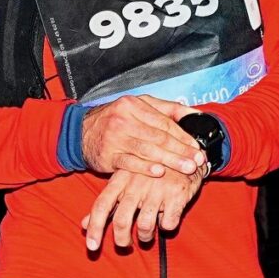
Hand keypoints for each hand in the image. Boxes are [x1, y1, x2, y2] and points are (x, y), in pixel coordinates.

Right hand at [78, 95, 204, 178]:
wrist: (81, 133)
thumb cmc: (115, 119)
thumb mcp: (138, 106)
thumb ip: (167, 109)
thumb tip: (195, 114)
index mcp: (134, 105)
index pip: (164, 122)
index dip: (183, 136)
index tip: (197, 147)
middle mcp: (123, 119)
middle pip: (158, 137)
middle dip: (181, 150)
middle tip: (197, 161)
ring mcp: (114, 138)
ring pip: (147, 150)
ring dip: (169, 160)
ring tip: (186, 168)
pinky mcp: (107, 155)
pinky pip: (129, 162)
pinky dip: (144, 168)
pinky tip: (159, 172)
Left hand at [81, 165, 203, 252]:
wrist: (185, 155)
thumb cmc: (150, 172)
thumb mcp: (125, 182)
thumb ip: (106, 204)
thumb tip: (84, 225)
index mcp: (120, 179)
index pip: (101, 206)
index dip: (94, 228)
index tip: (92, 247)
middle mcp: (137, 184)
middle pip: (121, 220)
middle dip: (121, 240)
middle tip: (125, 245)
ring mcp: (157, 190)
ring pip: (144, 226)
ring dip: (145, 237)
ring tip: (146, 235)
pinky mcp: (177, 195)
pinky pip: (168, 223)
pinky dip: (166, 227)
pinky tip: (166, 220)